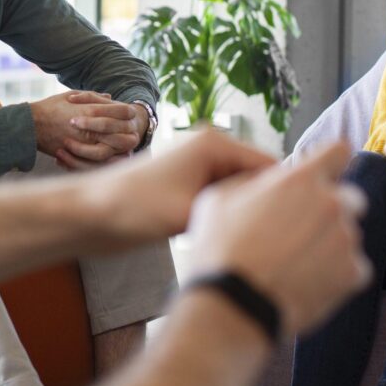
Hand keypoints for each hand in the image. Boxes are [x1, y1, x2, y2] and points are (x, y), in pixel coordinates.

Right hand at [29, 91, 143, 169]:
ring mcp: (86, 143)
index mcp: (91, 110)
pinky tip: (114, 157)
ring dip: (123, 147)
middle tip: (132, 131)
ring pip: (116, 148)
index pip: (123, 111)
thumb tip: (111, 97)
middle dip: (130, 131)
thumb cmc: (50, 107)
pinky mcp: (79, 155)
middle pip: (124, 131)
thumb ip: (94, 96)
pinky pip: (102, 161)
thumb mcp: (71, 95)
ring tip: (125, 146)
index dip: (129, 112)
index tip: (129, 113)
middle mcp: (92, 127)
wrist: (31, 125)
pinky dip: (111, 160)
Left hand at [76, 125, 278, 244]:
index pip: (270, 166)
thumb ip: (238, 206)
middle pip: (257, 179)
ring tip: (249, 242)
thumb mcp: (193, 210)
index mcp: (215, 143)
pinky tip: (228, 240)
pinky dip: (228, 218)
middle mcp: (210, 150)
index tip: (295, 225)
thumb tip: (275, 207)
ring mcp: (199, 169)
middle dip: (264, 206)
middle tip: (273, 239)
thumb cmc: (134, 208)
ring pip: (240, 193)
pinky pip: (222, 202)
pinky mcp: (189, 188)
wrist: (90, 215)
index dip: (284, 195)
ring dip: (244, 214)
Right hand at [183, 142, 371, 336]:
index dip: (330, 161)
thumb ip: (252, 181)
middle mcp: (331, 204)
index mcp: (300, 179)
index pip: (338, 151)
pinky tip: (305, 281)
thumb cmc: (219, 249)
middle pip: (349, 198)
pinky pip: (353, 267)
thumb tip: (266, 181)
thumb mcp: (218, 198)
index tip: (323, 173)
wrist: (232, 305)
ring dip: (330, 243)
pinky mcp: (353, 274)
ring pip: (347, 234)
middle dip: (332, 209)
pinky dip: (336, 273)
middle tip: (300, 230)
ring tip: (295, 263)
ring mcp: (346, 240)